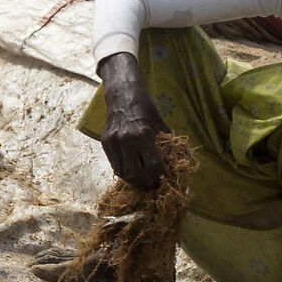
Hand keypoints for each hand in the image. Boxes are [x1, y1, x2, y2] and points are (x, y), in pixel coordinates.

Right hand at [95, 52, 164, 189]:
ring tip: (141, 181)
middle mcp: (126, 140)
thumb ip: (166, 144)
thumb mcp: (160, 123)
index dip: (160, 177)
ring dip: (133, 180)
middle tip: (152, 186)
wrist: (122, 95)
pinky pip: (114, 164)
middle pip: (135, 174)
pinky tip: (131, 170)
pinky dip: (123, 171)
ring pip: (122, 172)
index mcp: (143, 135)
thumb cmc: (144, 107)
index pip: (153, 166)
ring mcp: (113, 142)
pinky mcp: (105, 142)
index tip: (164, 182)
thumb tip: (176, 161)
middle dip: (145, 183)